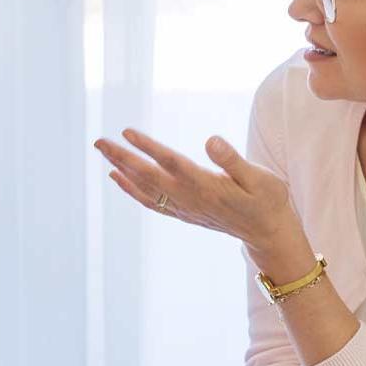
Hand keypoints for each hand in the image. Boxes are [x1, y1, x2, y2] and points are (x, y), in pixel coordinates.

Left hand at [94, 128, 300, 252]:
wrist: (267, 233)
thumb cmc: (267, 201)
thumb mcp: (260, 178)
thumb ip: (233, 161)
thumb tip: (211, 140)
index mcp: (205, 186)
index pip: (170, 162)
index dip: (147, 147)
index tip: (127, 131)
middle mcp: (188, 198)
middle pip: (147, 175)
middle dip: (121, 157)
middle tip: (98, 140)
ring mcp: (183, 207)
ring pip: (144, 188)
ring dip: (121, 169)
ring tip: (103, 152)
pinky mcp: (183, 213)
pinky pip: (150, 201)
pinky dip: (130, 189)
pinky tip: (118, 177)